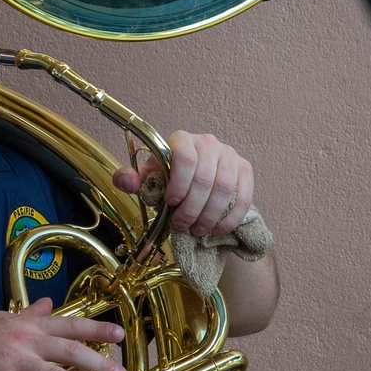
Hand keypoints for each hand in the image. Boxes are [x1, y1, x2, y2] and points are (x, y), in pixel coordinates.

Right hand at [0, 298, 126, 370]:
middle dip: (99, 363)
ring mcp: (15, 360)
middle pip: (70, 350)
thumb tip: (48, 303)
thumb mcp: (4, 318)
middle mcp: (26, 340)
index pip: (69, 325)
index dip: (95, 329)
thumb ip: (30, 314)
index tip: (119, 336)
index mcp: (29, 325)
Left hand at [113, 132, 254, 239]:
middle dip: (192, 208)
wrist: (194, 177)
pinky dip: (230, 218)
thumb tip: (126, 181)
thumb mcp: (148, 177)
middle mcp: (208, 143)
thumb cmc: (168, 176)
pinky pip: (243, 196)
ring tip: (197, 230)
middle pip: (204, 179)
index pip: (185, 159)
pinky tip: (217, 230)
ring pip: (224, 189)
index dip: (179, 185)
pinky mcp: (245, 169)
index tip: (171, 203)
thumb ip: (132, 179)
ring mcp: (229, 155)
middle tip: (182, 226)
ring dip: (210, 215)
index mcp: (182, 140)